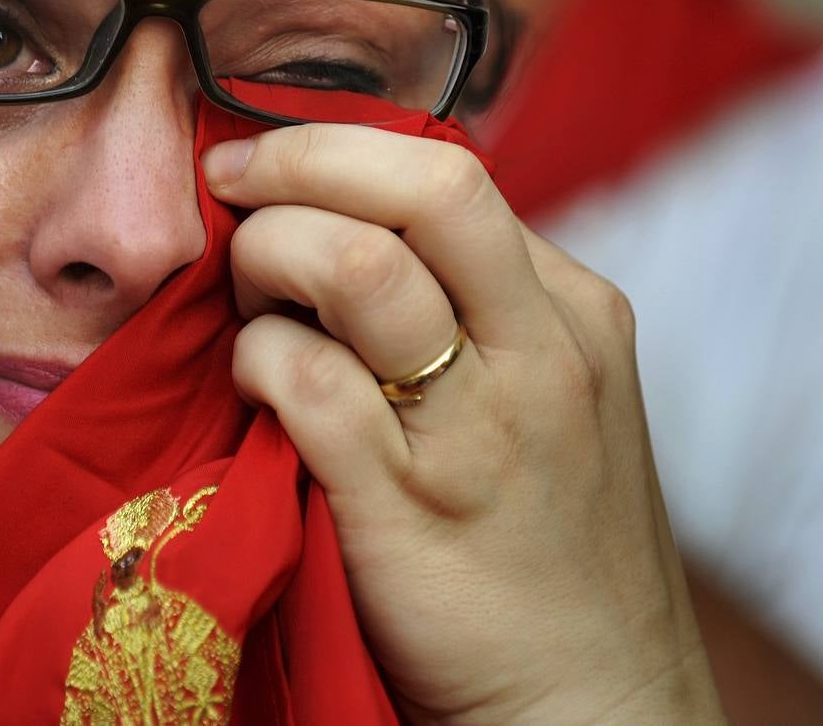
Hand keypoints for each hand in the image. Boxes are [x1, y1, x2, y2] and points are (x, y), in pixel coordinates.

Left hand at [203, 125, 724, 724]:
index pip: (450, 174)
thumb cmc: (544, 542)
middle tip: (233, 183)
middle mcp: (541, 351)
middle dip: (302, 160)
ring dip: (271, 254)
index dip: (338, 151)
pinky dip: (257, 358)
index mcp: (572, 312)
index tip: (266, 162)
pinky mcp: (410, 504)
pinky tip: (252, 381)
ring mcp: (480, 428)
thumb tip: (342, 229)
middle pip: (425, 189)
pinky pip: (307, 380)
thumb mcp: (546, 400)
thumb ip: (471, 313)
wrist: (589, 700)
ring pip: (358, 268)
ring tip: (247, 293)